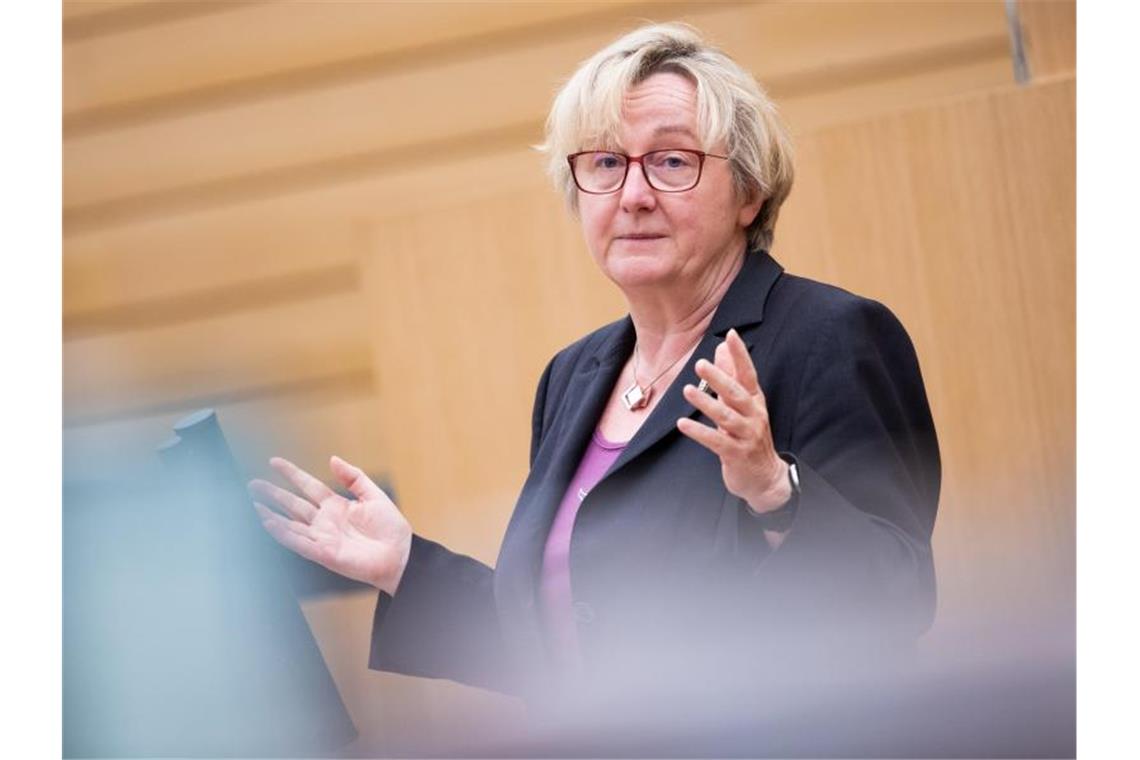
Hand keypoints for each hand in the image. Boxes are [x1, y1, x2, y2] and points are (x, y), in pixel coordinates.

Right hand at [247, 455, 412, 594]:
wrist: (401, 555)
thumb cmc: (391, 529)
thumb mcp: (374, 496)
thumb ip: (354, 478)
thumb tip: (333, 459)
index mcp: (337, 506)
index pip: (308, 486)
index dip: (291, 474)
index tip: (274, 461)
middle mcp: (325, 521)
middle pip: (293, 504)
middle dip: (273, 494)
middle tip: (252, 484)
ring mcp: (322, 537)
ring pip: (290, 524)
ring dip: (271, 514)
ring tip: (252, 504)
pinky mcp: (323, 553)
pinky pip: (298, 542)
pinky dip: (282, 533)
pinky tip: (268, 523)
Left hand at [677, 328, 790, 513]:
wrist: (764, 476)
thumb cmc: (749, 436)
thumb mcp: (742, 405)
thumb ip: (730, 378)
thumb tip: (720, 349)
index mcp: (755, 402)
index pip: (748, 374)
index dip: (740, 355)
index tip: (730, 335)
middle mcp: (753, 416)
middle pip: (737, 394)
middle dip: (720, 378)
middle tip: (700, 363)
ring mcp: (746, 436)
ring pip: (726, 417)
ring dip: (706, 403)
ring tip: (687, 390)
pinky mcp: (736, 454)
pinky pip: (716, 441)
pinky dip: (699, 432)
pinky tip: (683, 424)